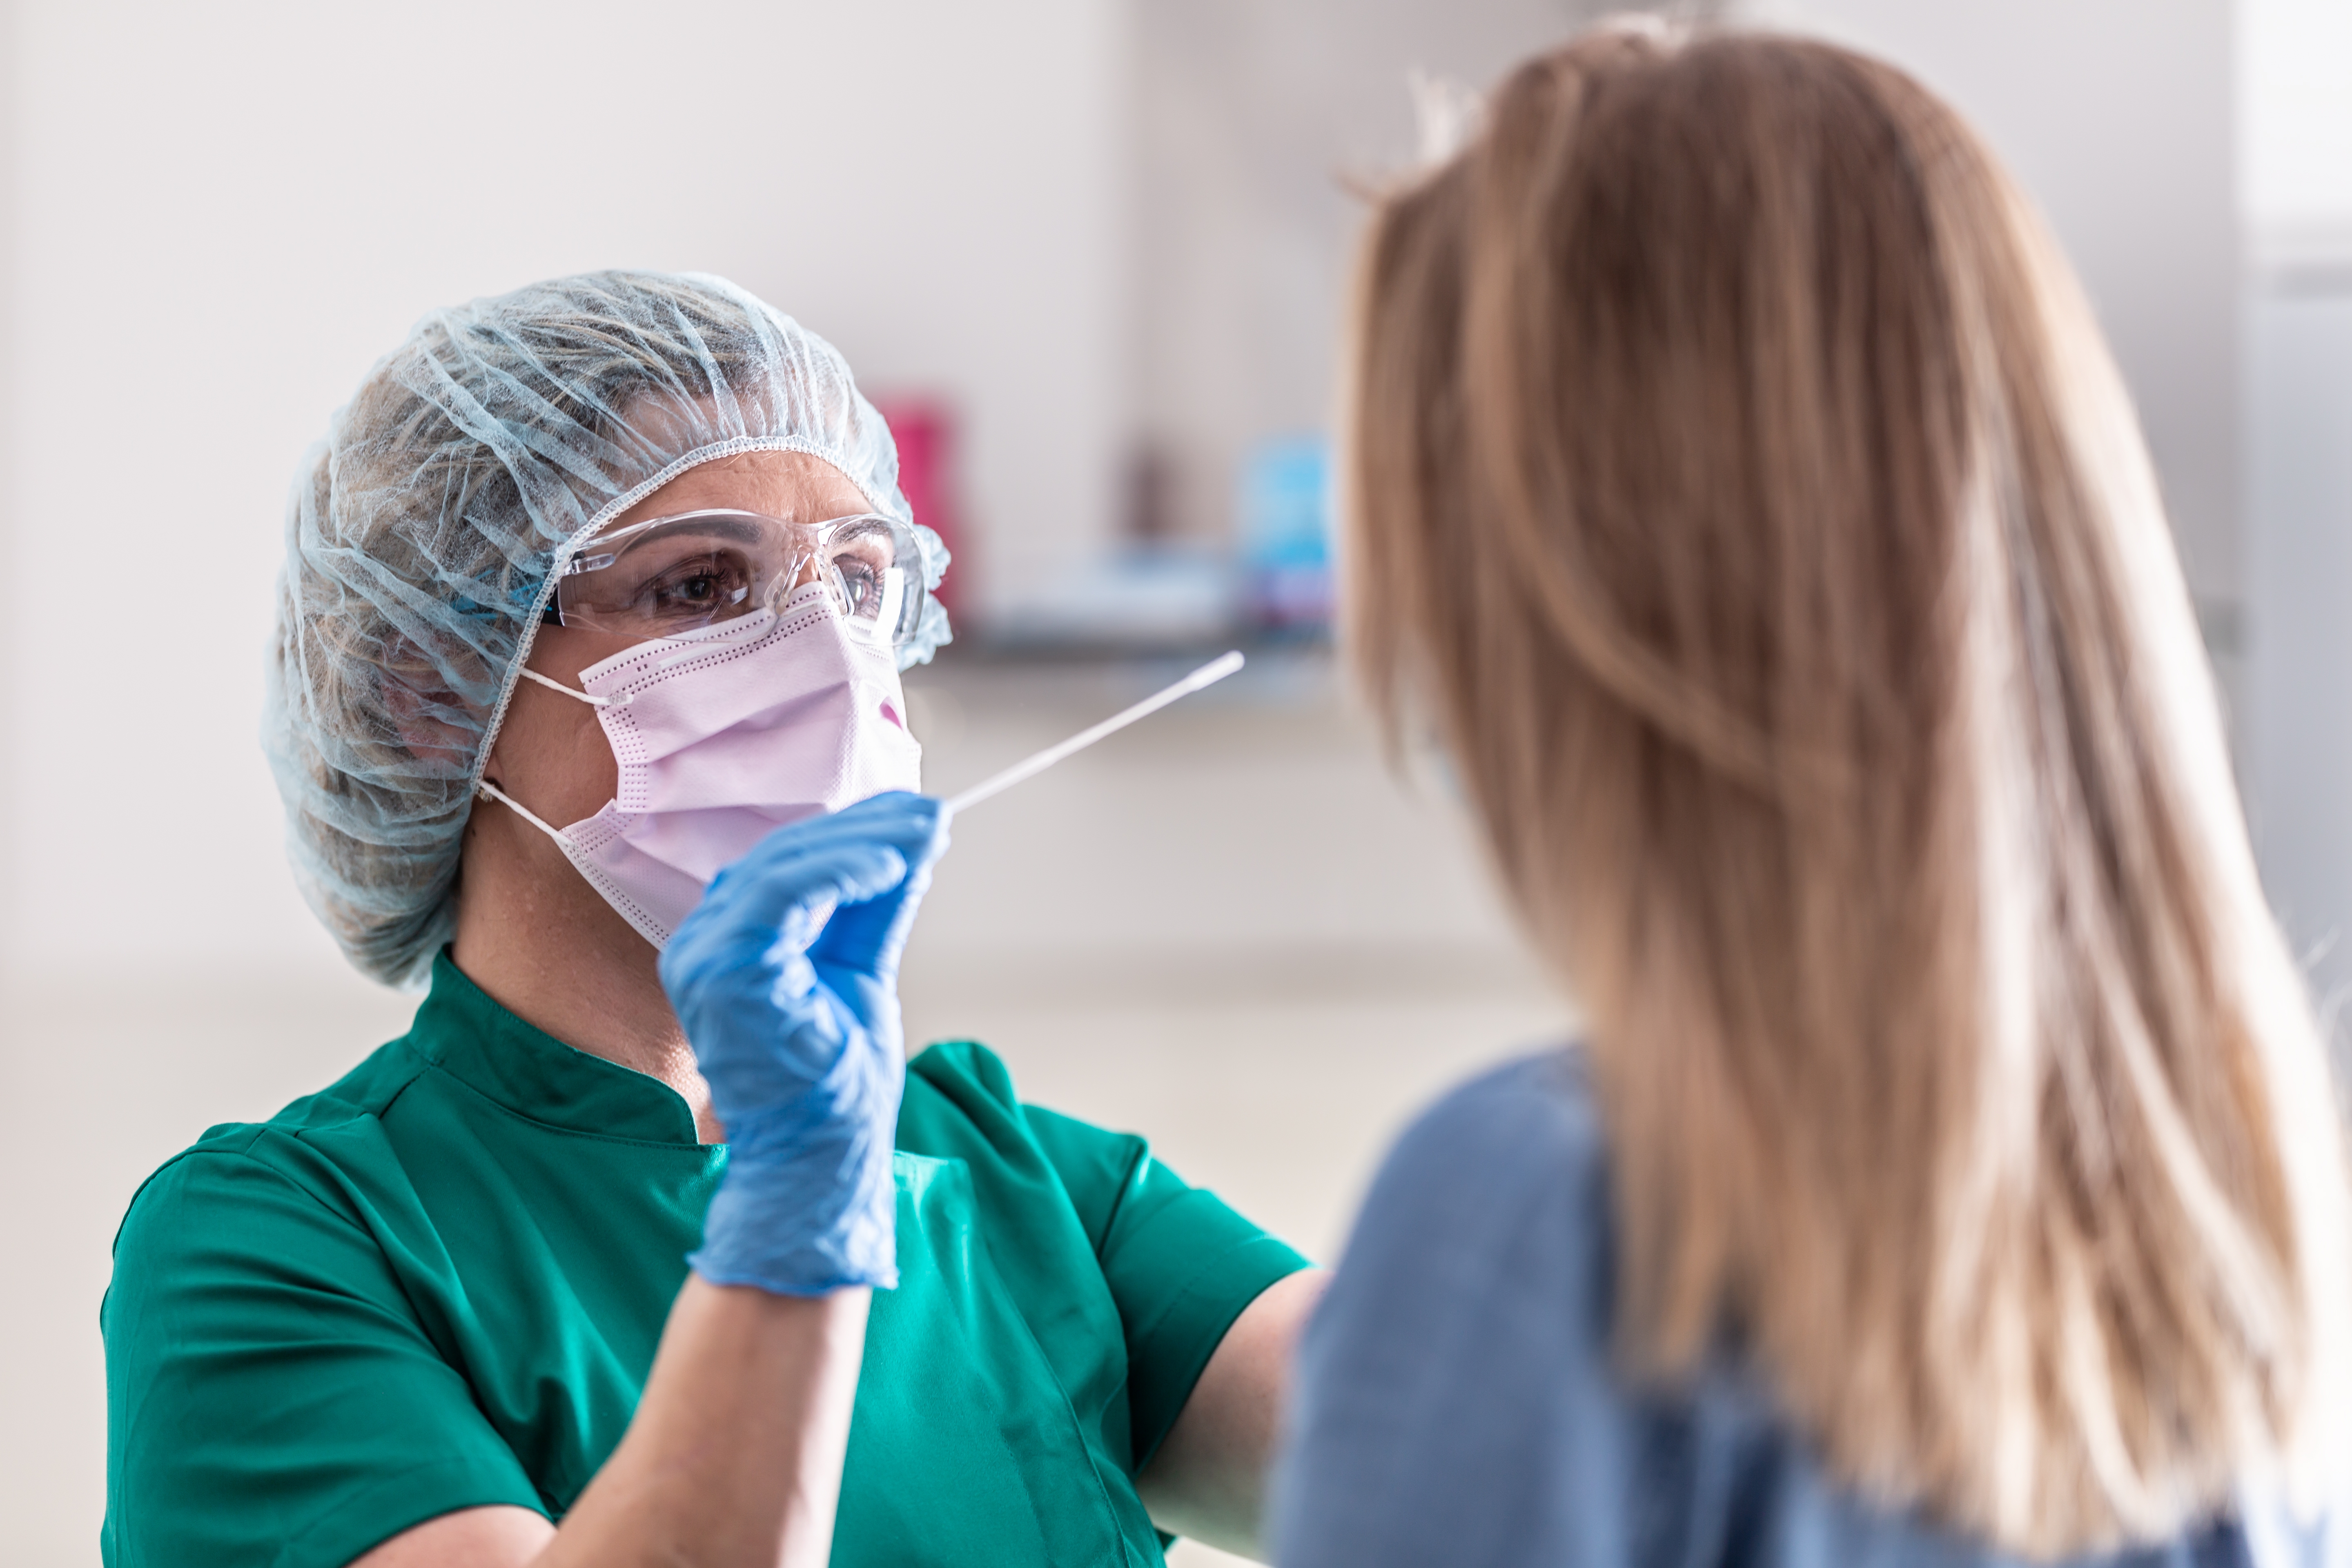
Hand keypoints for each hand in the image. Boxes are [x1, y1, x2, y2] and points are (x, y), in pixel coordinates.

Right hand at [659, 791, 949, 1294]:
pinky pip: (783, 898)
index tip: (915, 815)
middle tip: (929, 815)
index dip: (852, 833)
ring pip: (785, 869)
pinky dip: (839, 872)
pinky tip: (891, 866)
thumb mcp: (861, 970)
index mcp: (728, 945)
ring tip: (922, 835)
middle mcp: (704, 946)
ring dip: (863, 845)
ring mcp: (705, 959)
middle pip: (784, 860)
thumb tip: (916, 838)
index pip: (785, 867)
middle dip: (865, 831)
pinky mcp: (725, 974)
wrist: (822, 1161)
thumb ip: (876, 908)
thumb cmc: (836, 1084)